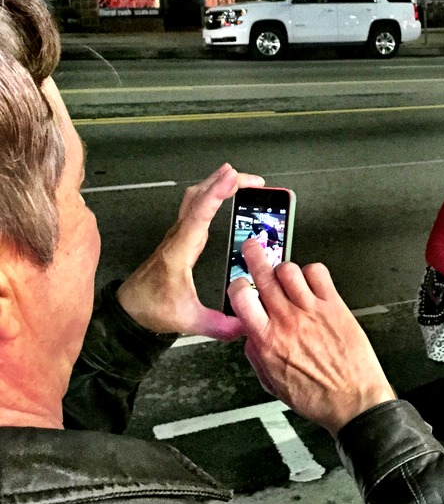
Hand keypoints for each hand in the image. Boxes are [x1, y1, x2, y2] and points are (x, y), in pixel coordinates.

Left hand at [116, 164, 263, 339]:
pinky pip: (195, 206)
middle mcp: (177, 238)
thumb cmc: (153, 309)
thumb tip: (245, 324)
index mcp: (179, 252)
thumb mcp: (188, 321)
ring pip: (195, 198)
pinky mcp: (181, 237)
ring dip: (216, 184)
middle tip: (252, 180)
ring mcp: (178, 235)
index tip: (232, 178)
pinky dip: (211, 194)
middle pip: (198, 196)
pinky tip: (223, 194)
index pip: (199, 215)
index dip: (217, 193)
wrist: (130, 309)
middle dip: (225, 182)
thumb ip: (218, 325)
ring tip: (241, 179)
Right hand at [228, 239, 395, 435]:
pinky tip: (312, 282)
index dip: (237, 285)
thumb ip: (257, 356)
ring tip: (286, 274)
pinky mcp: (335, 307)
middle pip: (263, 275)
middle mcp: (287, 321)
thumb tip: (250, 338)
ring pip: (289, 269)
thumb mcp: (273, 384)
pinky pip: (318, 273)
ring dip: (284, 269)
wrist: (354, 401)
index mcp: (267, 340)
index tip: (239, 283)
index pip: (241, 297)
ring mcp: (312, 311)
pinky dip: (312, 272)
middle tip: (252, 247)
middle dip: (254, 256)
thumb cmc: (318, 397)